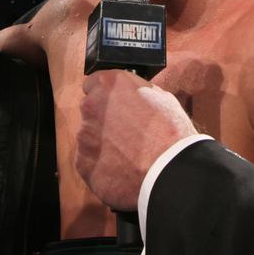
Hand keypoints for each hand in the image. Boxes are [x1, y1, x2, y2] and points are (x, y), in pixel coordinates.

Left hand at [75, 69, 196, 210]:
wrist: (169, 170)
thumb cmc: (170, 133)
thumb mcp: (160, 97)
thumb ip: (135, 93)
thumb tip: (130, 96)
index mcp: (109, 84)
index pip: (93, 84)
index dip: (105, 96)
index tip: (113, 106)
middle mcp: (90, 105)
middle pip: (90, 110)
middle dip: (102, 120)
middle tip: (124, 133)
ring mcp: (84, 134)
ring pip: (88, 137)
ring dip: (102, 143)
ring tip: (126, 155)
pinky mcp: (83, 161)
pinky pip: (88, 161)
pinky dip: (100, 165)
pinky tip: (120, 170)